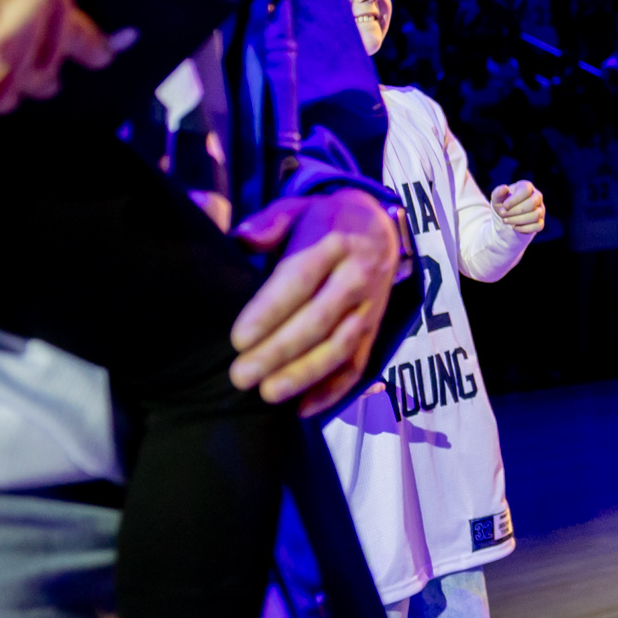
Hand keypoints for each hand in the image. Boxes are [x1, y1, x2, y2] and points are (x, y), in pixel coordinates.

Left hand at [227, 188, 401, 414]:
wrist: (378, 227)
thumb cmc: (322, 222)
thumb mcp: (297, 209)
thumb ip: (268, 223)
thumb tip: (242, 240)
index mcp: (332, 243)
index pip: (299, 280)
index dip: (269, 312)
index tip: (238, 339)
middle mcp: (357, 276)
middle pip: (318, 320)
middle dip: (279, 352)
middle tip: (241, 376)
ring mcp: (370, 306)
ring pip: (340, 347)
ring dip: (304, 374)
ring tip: (268, 394)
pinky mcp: (375, 329)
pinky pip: (358, 364)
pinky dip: (333, 390)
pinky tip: (302, 408)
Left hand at [492, 179, 547, 233]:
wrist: (508, 215)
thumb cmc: (504, 203)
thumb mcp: (498, 198)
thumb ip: (498, 192)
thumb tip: (504, 188)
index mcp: (527, 186)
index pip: (526, 191)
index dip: (515, 199)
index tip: (504, 206)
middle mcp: (537, 197)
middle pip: (531, 203)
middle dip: (515, 211)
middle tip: (502, 214)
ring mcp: (541, 210)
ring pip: (535, 215)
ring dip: (518, 220)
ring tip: (505, 220)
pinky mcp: (541, 222)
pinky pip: (538, 226)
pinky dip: (524, 228)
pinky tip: (514, 226)